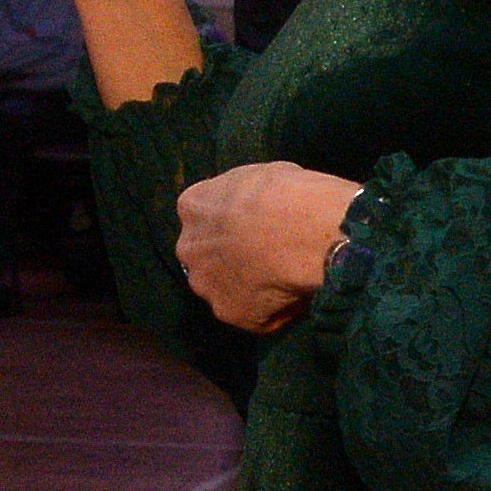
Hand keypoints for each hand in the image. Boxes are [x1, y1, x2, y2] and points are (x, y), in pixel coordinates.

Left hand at [176, 161, 359, 334]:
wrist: (301, 231)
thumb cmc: (287, 193)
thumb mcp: (260, 175)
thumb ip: (244, 197)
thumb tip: (255, 208)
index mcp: (194, 206)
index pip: (203, 218)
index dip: (230, 224)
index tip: (254, 226)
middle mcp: (189, 248)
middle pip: (205, 257)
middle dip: (229, 259)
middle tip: (267, 256)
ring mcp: (206, 284)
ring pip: (224, 289)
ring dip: (246, 287)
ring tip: (284, 279)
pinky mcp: (228, 312)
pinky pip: (252, 314)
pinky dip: (270, 310)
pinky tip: (294, 295)